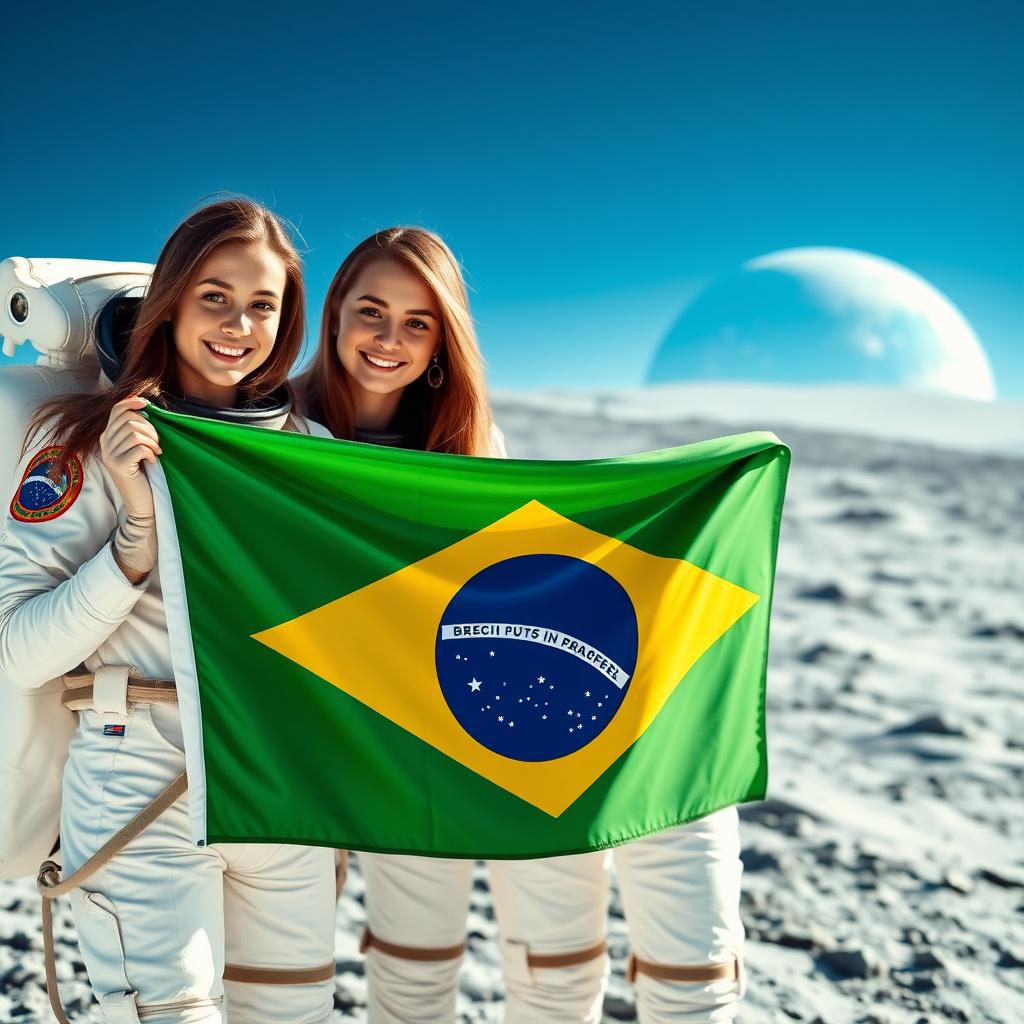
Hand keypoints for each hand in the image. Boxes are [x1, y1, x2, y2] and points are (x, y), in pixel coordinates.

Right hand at [99, 397, 160, 517]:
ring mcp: (109, 455)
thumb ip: (135, 430)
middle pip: (128, 419)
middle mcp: (105, 444)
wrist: (140, 501)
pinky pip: (139, 448)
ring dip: (152, 441)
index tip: (146, 403)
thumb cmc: (143, 473)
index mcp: (107, 437)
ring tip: (156, 452)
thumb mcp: (136, 448)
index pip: (116, 411)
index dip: (131, 402)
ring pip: (134, 433)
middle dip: (149, 428)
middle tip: (156, 443)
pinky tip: (153, 461)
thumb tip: (142, 405)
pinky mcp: (118, 465)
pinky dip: (151, 452)